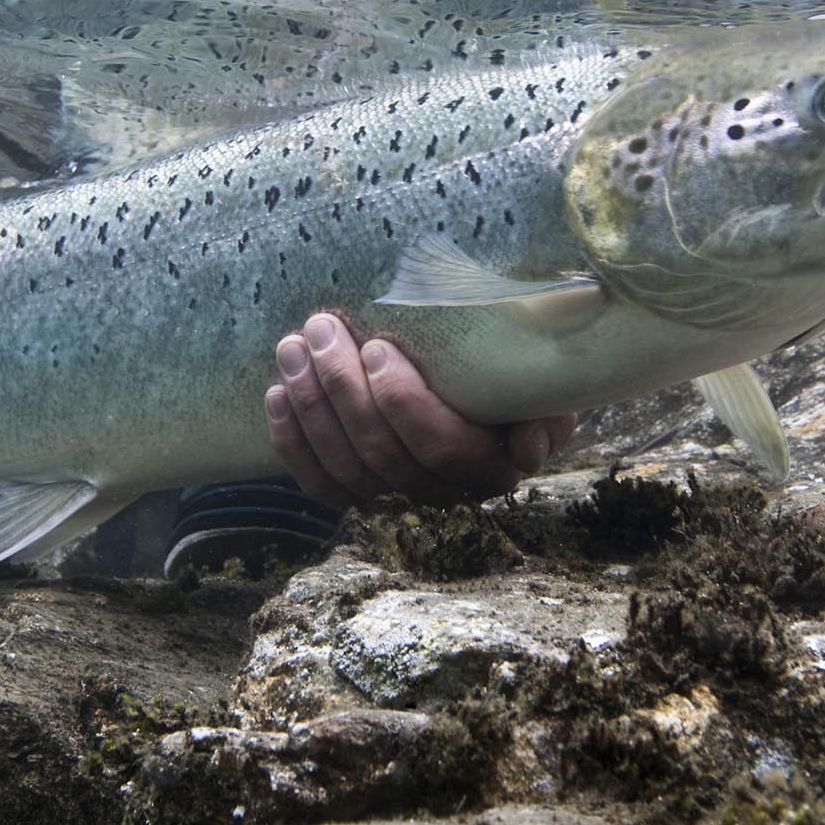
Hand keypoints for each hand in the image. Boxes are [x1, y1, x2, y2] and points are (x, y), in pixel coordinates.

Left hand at [264, 312, 576, 507]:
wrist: (488, 392)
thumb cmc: (514, 378)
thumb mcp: (544, 386)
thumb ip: (546, 410)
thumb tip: (528, 443)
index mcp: (491, 463)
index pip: (439, 444)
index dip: (401, 401)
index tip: (377, 346)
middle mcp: (443, 491)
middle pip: (381, 452)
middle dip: (342, 386)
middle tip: (321, 327)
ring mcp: (397, 496)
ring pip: (345, 467)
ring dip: (311, 405)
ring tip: (293, 346)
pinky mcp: (360, 492)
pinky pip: (321, 483)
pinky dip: (293, 442)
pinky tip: (278, 396)